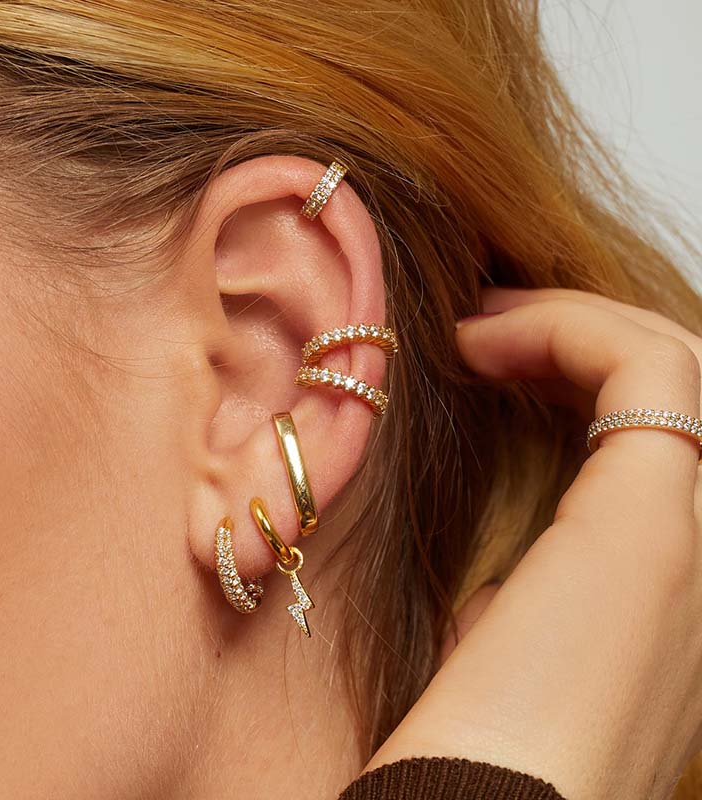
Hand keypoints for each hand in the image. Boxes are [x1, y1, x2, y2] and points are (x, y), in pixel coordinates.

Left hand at [365, 287, 701, 799]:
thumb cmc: (471, 744)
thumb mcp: (507, 657)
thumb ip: (525, 606)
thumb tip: (502, 580)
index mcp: (670, 583)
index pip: (661, 435)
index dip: (580, 377)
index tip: (486, 360)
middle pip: (681, 388)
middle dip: (581, 338)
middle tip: (486, 326)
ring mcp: (700, 532)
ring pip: (677, 365)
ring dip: (574, 325)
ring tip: (479, 327)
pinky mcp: (661, 523)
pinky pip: (645, 372)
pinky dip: (566, 334)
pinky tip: (477, 346)